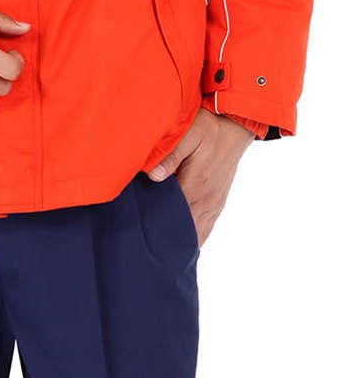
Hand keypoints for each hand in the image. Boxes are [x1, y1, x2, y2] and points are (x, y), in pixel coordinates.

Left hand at [145, 108, 255, 247]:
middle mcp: (207, 200)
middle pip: (185, 229)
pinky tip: (185, 242)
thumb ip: (170, 156)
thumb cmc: (208, 127)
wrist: (235, 125)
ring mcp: (214, 203)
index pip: (174, 216)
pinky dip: (196, 236)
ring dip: (182, 240)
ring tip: (163, 252)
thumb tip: (153, 176)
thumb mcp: (188, 134)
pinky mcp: (218, 201)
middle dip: (168, 239)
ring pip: (198, 232)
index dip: (157, 226)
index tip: (141, 236)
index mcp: (197, 186)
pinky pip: (207, 227)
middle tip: (147, 250)